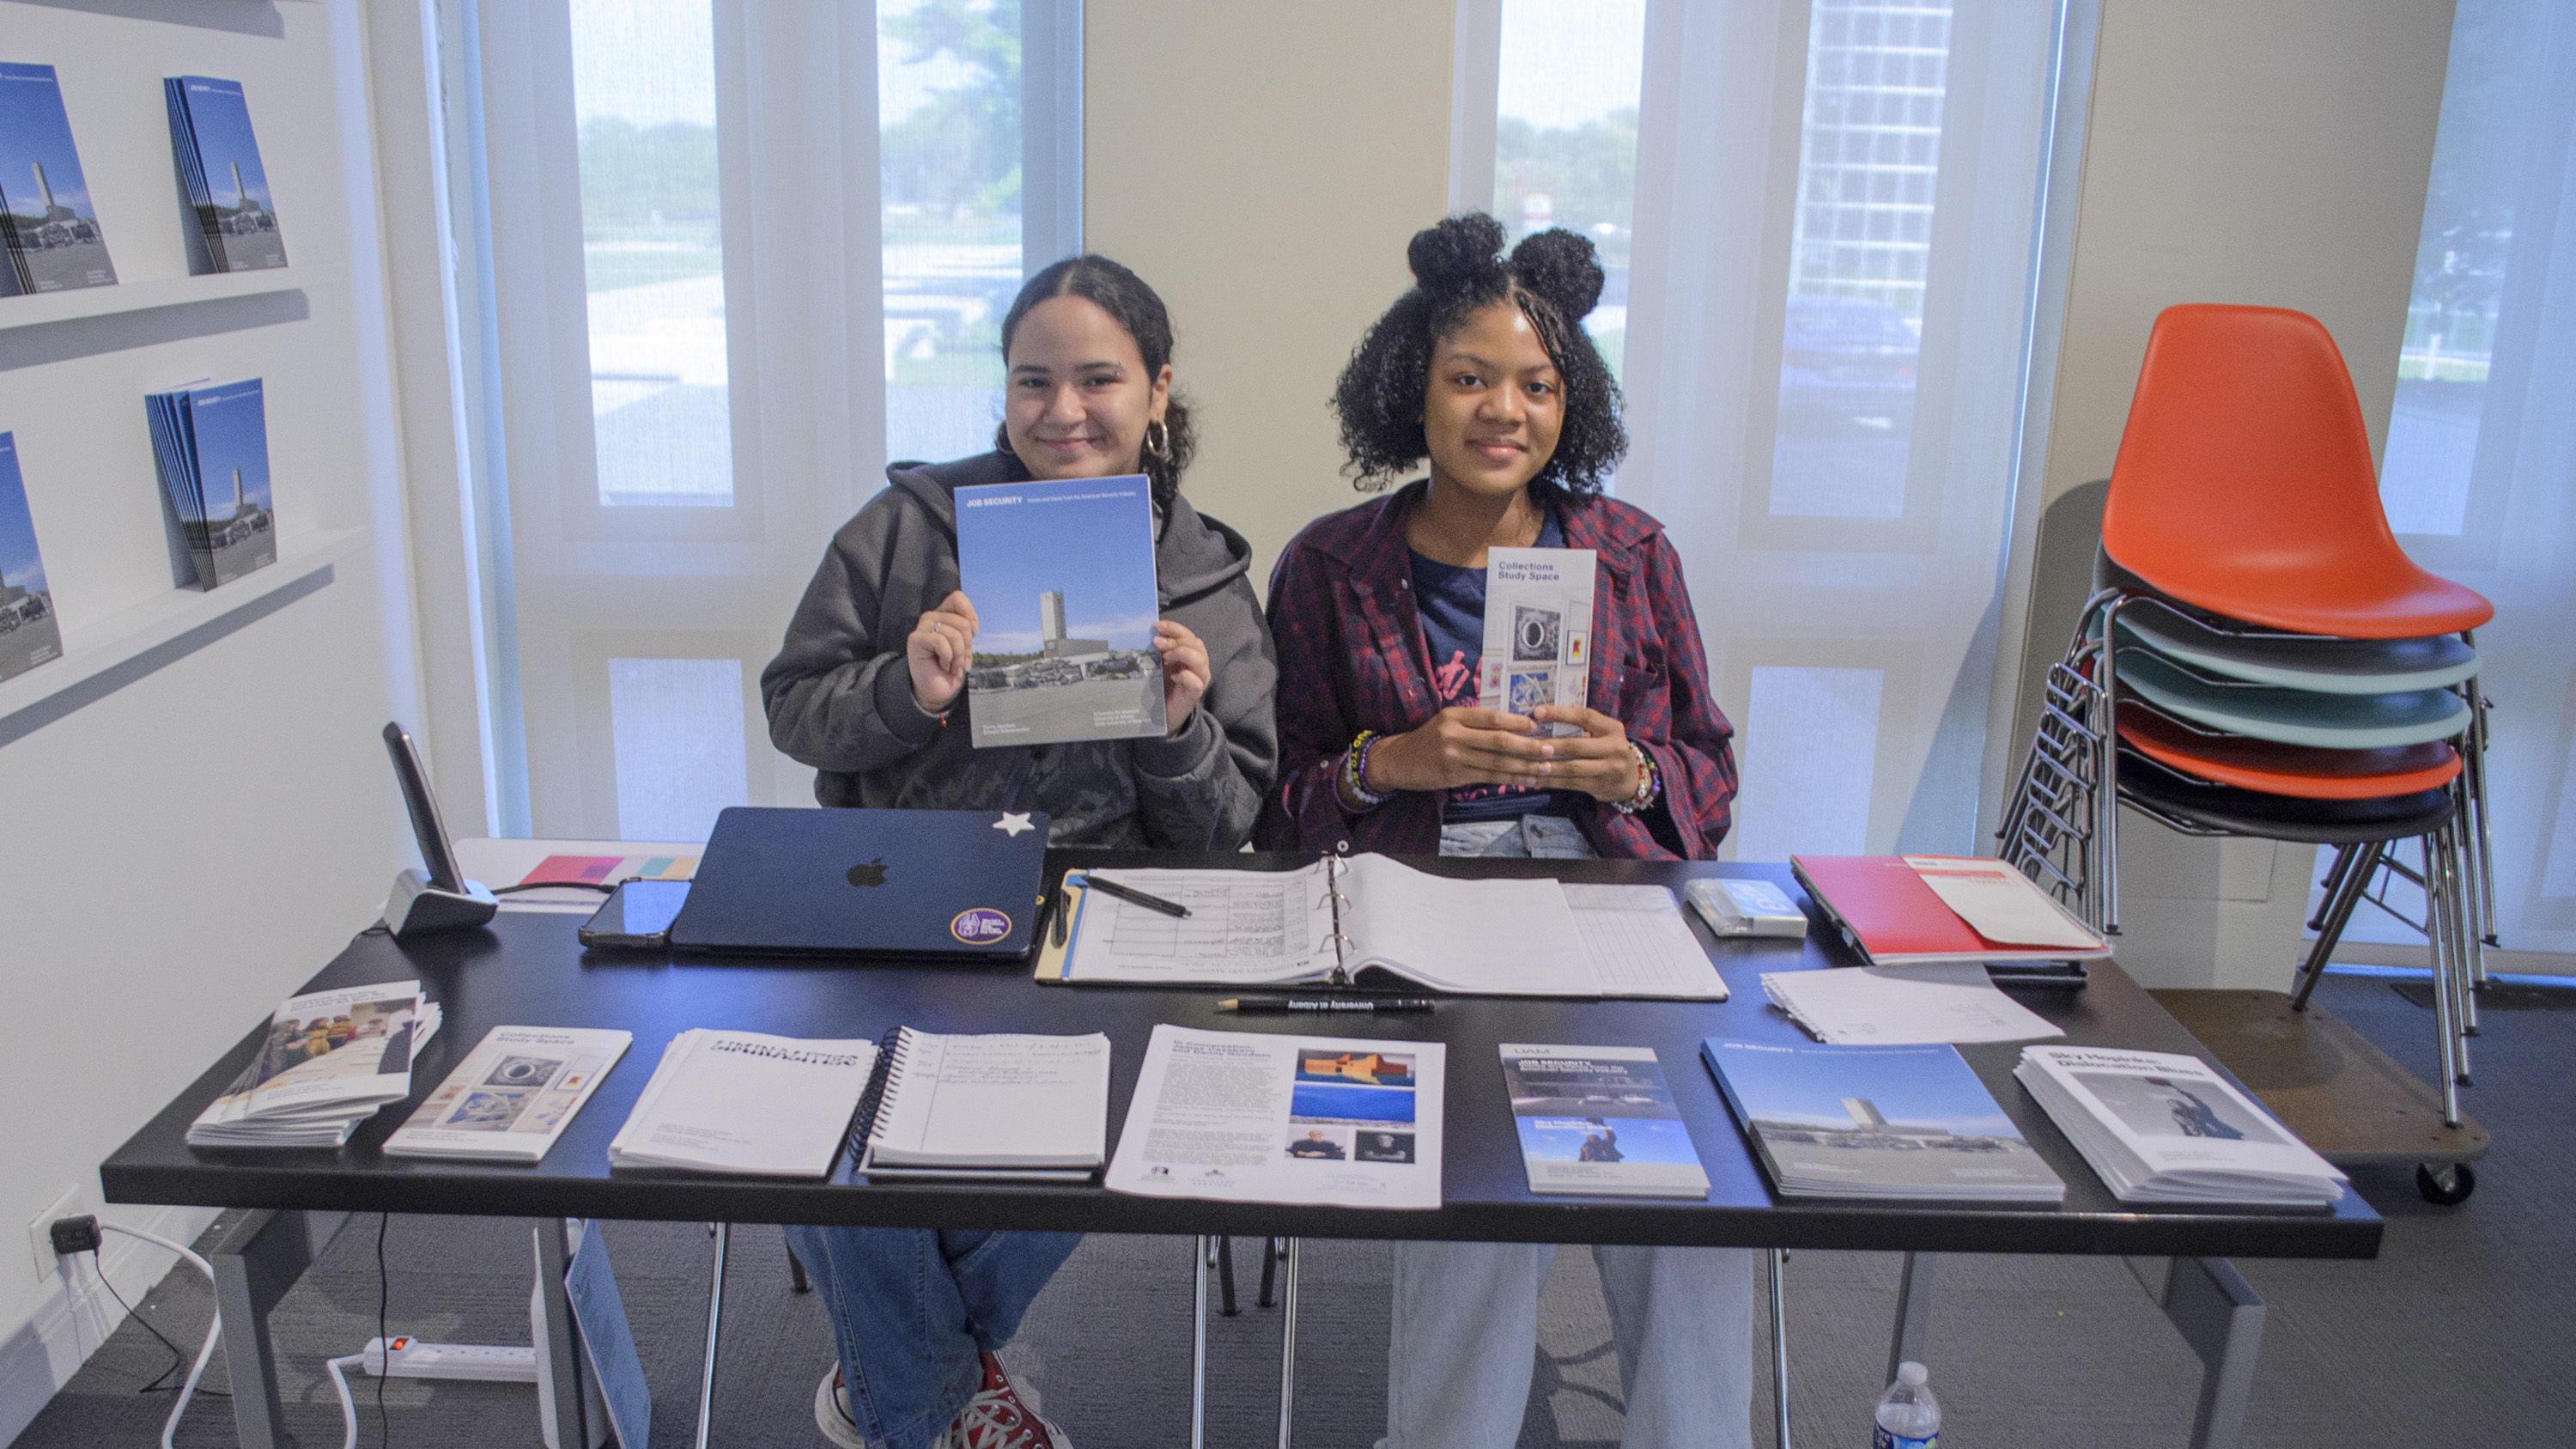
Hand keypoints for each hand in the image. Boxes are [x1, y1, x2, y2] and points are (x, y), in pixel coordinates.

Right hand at [905, 590, 978, 713]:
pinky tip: (943, 665)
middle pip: (962, 622)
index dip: (969, 612)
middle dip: (967, 647)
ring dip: (958, 656)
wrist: (936, 691)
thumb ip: (966, 631)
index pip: (957, 598)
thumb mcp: (964, 647)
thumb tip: (972, 624)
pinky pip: (940, 641)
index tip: (975, 631)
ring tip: (953, 667)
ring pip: (954, 634)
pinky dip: (947, 657)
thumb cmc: (950, 669)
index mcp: (944, 615)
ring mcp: (922, 628)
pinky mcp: (916, 639)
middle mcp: (932, 618)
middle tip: (962, 663)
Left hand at [1154, 620, 1210, 734]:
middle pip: (1196, 643)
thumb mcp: (1159, 664)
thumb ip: (1160, 650)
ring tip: (1165, 659)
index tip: (1157, 626)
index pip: (1188, 635)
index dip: (1174, 628)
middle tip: (1156, 642)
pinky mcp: (1195, 694)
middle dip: (1175, 640)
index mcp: (1190, 655)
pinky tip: (1173, 678)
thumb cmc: (1162, 687)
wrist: (1162, 715)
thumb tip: (1152, 632)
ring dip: (1181, 653)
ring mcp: (1199, 679)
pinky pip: (1195, 681)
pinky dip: (1184, 676)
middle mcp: (1199, 665)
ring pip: (1200, 659)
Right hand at [1363, 707, 1556, 793]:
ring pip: (1495, 762)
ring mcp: (1452, 756)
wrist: (1399, 760)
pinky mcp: (1452, 775)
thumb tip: (1514, 726)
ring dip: (1523, 766)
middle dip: (1527, 746)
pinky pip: (1487, 777)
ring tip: (1545, 768)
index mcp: (1455, 714)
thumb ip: (1475, 723)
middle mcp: (1453, 733)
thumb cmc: (1429, 739)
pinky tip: (1525, 780)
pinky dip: (1509, 779)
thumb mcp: (1448, 722)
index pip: (1491, 717)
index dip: (1516, 722)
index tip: (1538, 726)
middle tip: (1549, 749)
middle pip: (1497, 740)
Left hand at [1527, 706, 1641, 802]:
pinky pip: (1570, 783)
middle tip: (1526, 744)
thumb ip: (1582, 727)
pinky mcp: (1599, 786)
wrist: (1631, 778)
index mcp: (1612, 728)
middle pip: (1576, 745)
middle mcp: (1613, 747)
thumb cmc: (1608, 748)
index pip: (1584, 717)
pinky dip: (1550, 781)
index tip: (1537, 712)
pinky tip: (1534, 779)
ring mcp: (1608, 769)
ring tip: (1527, 764)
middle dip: (1548, 745)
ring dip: (1546, 767)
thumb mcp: (1603, 733)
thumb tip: (1544, 718)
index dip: (1560, 714)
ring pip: (1571, 768)